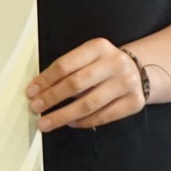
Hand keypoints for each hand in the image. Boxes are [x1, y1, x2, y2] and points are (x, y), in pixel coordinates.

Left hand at [26, 37, 146, 132]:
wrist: (139, 70)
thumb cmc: (104, 66)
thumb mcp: (88, 58)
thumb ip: (67, 70)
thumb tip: (39, 90)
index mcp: (99, 47)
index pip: (65, 65)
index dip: (45, 80)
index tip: (31, 91)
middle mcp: (114, 63)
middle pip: (76, 84)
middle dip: (52, 98)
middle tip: (36, 108)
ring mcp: (126, 83)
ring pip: (88, 104)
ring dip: (63, 116)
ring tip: (47, 122)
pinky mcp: (134, 102)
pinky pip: (103, 116)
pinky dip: (83, 122)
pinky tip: (70, 123)